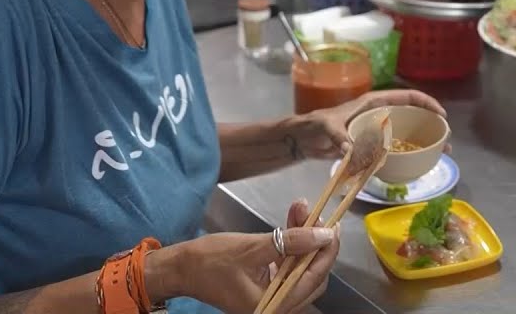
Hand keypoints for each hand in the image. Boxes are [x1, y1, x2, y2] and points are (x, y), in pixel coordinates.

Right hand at [162, 198, 338, 313]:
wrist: (182, 268)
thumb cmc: (212, 260)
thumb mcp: (253, 248)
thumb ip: (291, 242)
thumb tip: (324, 234)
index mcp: (274, 305)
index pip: (315, 277)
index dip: (327, 251)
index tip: (333, 225)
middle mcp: (277, 306)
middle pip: (313, 275)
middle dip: (316, 242)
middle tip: (314, 215)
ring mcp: (272, 298)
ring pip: (302, 268)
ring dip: (304, 239)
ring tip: (300, 210)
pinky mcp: (267, 287)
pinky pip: (289, 267)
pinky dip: (293, 246)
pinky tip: (293, 222)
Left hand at [292, 90, 447, 159]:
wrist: (302, 138)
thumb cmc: (314, 125)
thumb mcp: (327, 127)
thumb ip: (339, 137)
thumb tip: (351, 150)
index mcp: (372, 103)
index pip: (406, 97)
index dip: (426, 103)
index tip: (440, 116)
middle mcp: (377, 114)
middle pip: (410, 115)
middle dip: (429, 126)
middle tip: (445, 142)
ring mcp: (375, 129)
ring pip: (404, 133)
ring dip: (420, 142)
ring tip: (437, 154)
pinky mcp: (370, 144)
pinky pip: (392, 148)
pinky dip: (403, 155)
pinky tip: (413, 165)